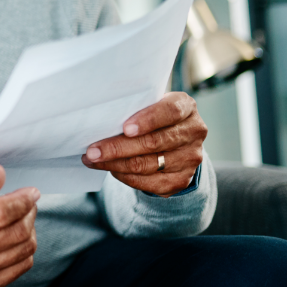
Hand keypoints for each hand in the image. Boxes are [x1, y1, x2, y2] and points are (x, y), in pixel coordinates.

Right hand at [0, 164, 38, 286]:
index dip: (22, 202)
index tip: (30, 193)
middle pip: (14, 233)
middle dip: (28, 213)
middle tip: (26, 202)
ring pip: (22, 250)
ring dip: (29, 229)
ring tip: (19, 217)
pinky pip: (21, 266)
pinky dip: (25, 249)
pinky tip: (13, 235)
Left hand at [82, 92, 207, 196]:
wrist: (175, 140)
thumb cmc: (153, 116)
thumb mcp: (150, 104)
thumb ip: (134, 107)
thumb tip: (100, 119)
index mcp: (186, 107)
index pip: (170, 112)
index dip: (147, 120)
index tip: (125, 128)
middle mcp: (194, 132)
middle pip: (154, 143)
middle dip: (118, 148)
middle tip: (92, 151)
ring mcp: (191, 158)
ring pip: (148, 164)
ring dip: (115, 164)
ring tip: (93, 160)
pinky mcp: (182, 180)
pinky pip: (149, 182)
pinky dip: (126, 177)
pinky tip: (110, 170)